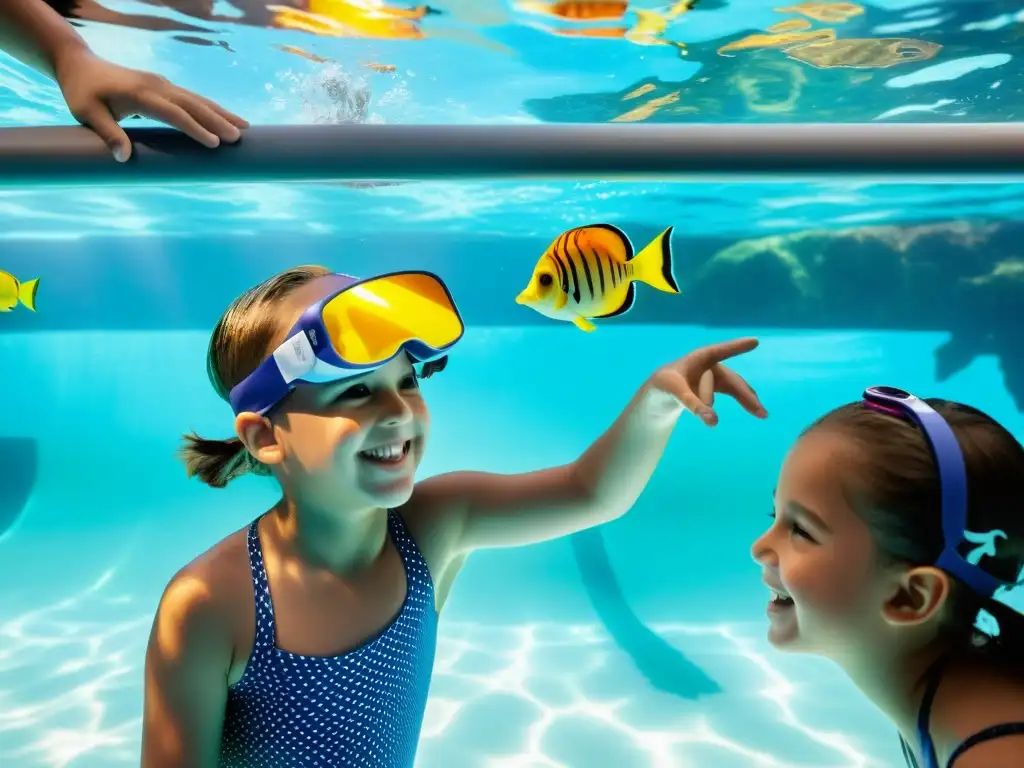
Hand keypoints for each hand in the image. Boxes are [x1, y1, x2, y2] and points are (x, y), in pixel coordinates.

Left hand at [54, 48, 247, 161]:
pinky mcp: (165, 86)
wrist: (80, 65)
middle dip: (217, 121)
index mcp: (140, 93)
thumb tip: (124, 158)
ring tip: (245, 128)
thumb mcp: (86, 114)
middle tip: (239, 138)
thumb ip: (107, 133)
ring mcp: (162, 84)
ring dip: (221, 113)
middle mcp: (156, 86)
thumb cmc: (81, 92)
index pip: (173, 113)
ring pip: (197, 99)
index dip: (194, 128)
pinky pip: (193, 98)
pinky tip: (227, 118)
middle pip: (193, 104)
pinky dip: (212, 108)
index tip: (214, 143)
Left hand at [645, 337, 766, 426]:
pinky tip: (755, 410)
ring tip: (761, 414)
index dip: (736, 347)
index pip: (720, 351)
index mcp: (700, 358)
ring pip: (733, 387)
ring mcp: (715, 376)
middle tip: (760, 410)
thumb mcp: (676, 393)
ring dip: (746, 399)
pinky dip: (743, 400)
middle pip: (731, 379)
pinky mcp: (716, 386)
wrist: (660, 390)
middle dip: (745, 394)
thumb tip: (713, 420)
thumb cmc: (665, 384)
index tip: (754, 341)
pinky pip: (732, 392)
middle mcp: (711, 365)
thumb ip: (693, 405)